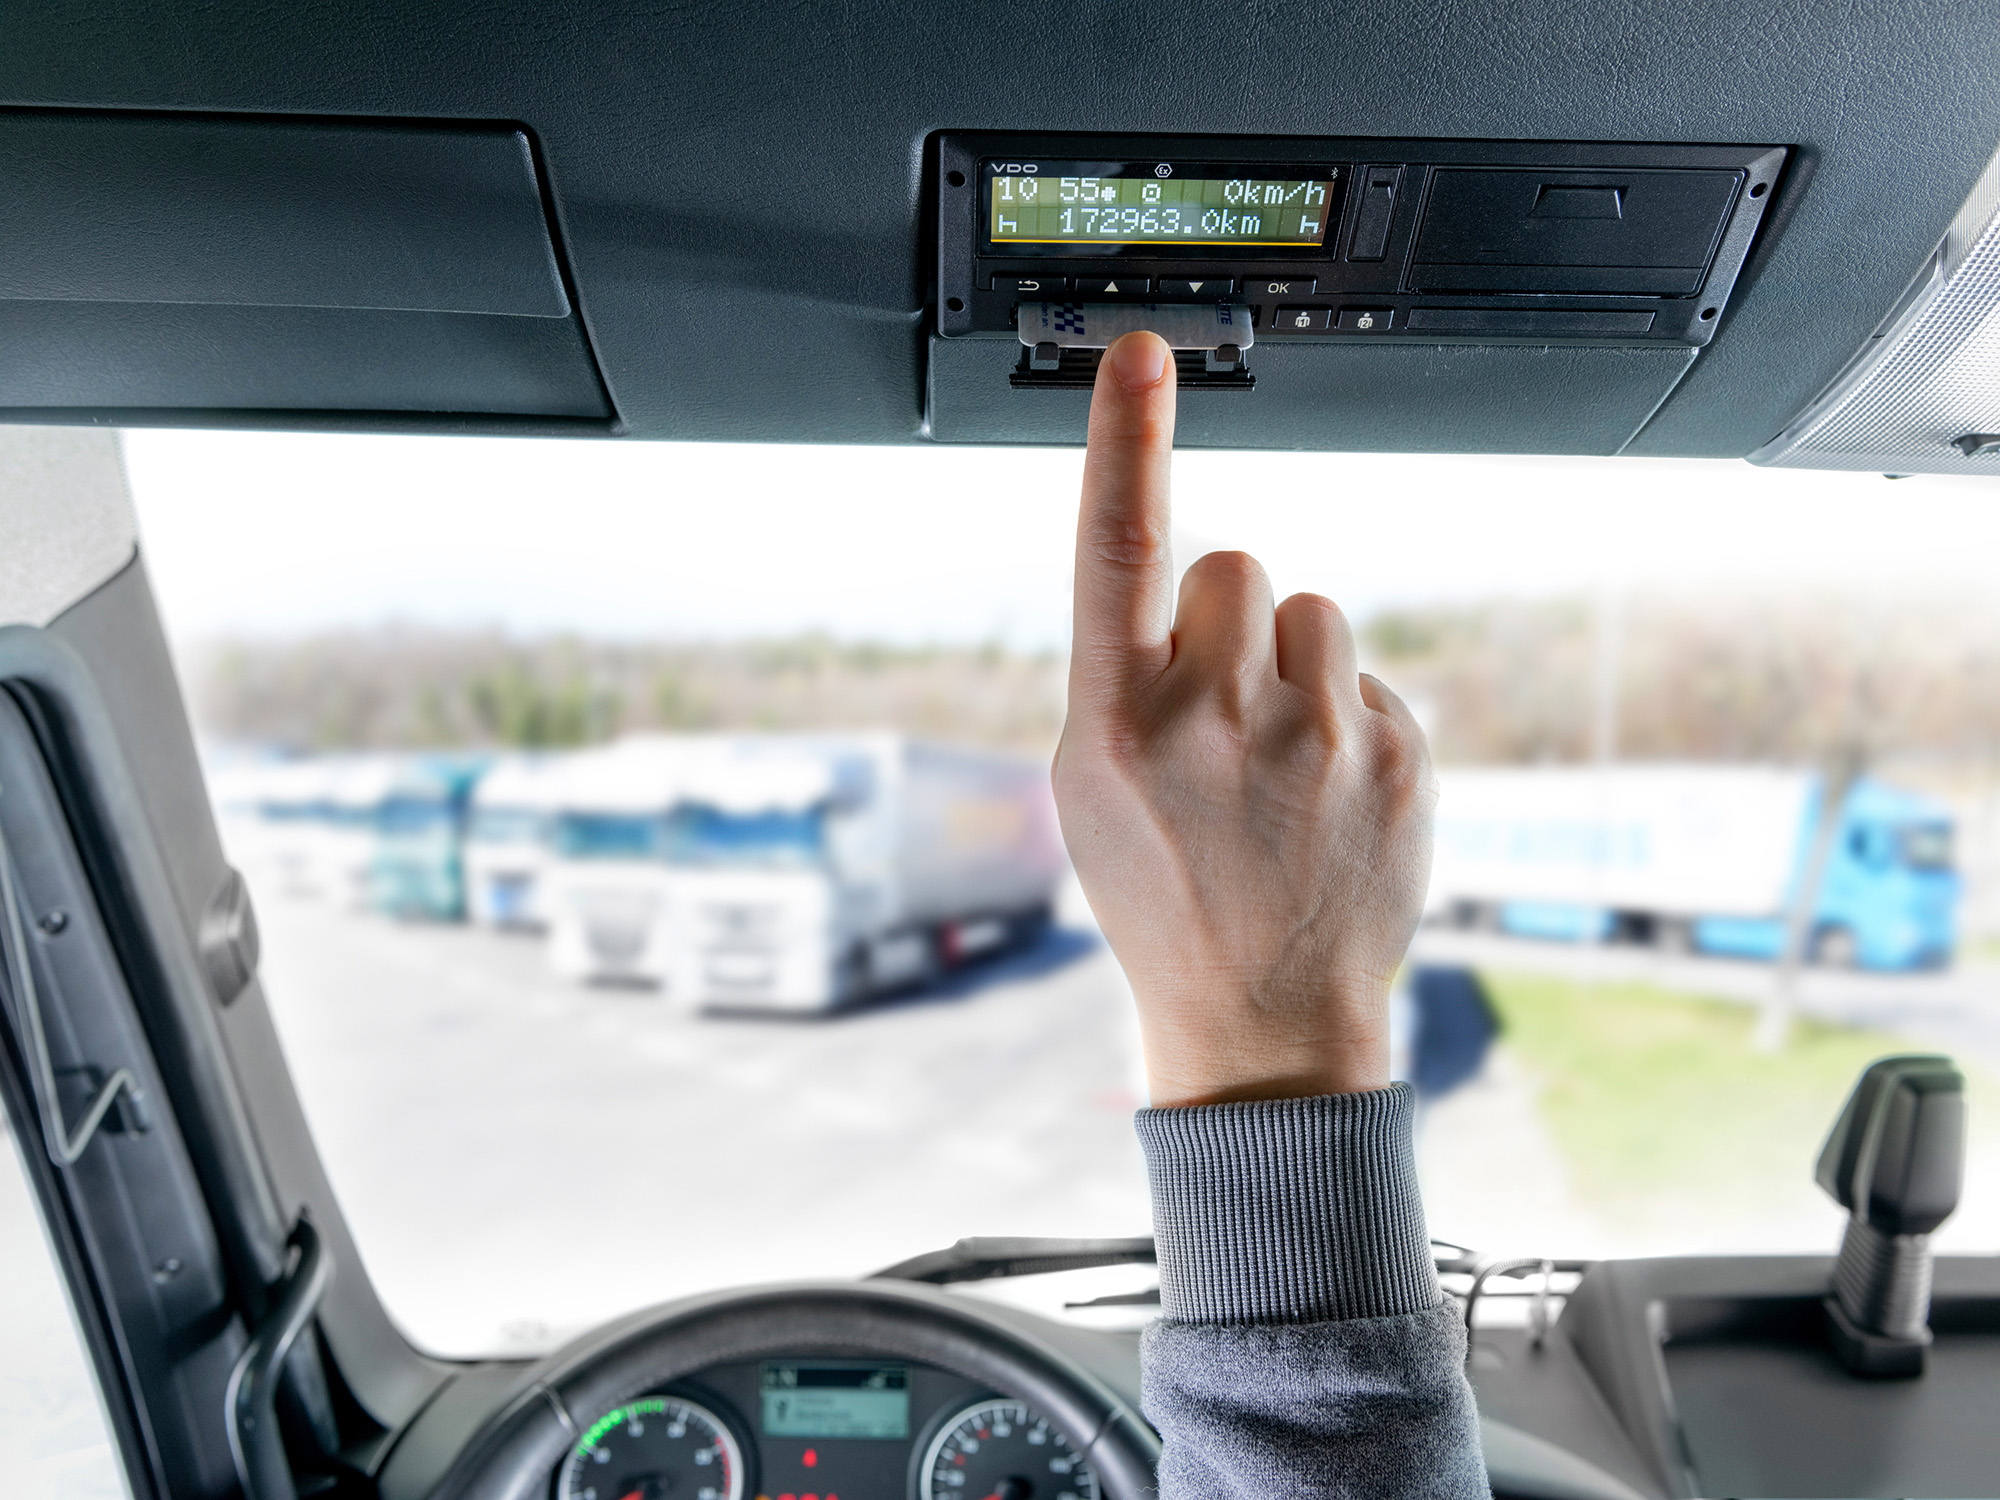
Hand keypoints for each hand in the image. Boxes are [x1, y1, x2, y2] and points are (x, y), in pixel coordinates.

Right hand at [1052, 332, 1436, 1107]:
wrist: (1263, 1016)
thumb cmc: (1163, 894)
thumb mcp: (1091, 790)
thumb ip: (1125, 675)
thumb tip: (1191, 584)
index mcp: (1115, 724)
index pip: (1119, 550)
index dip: (1125, 442)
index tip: (1139, 354)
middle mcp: (1216, 720)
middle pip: (1234, 561)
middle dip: (1223, 615)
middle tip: (1218, 716)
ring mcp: (1318, 739)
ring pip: (1310, 610)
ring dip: (1289, 663)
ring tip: (1275, 761)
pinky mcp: (1397, 757)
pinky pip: (1366, 675)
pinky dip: (1344, 718)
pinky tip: (1324, 795)